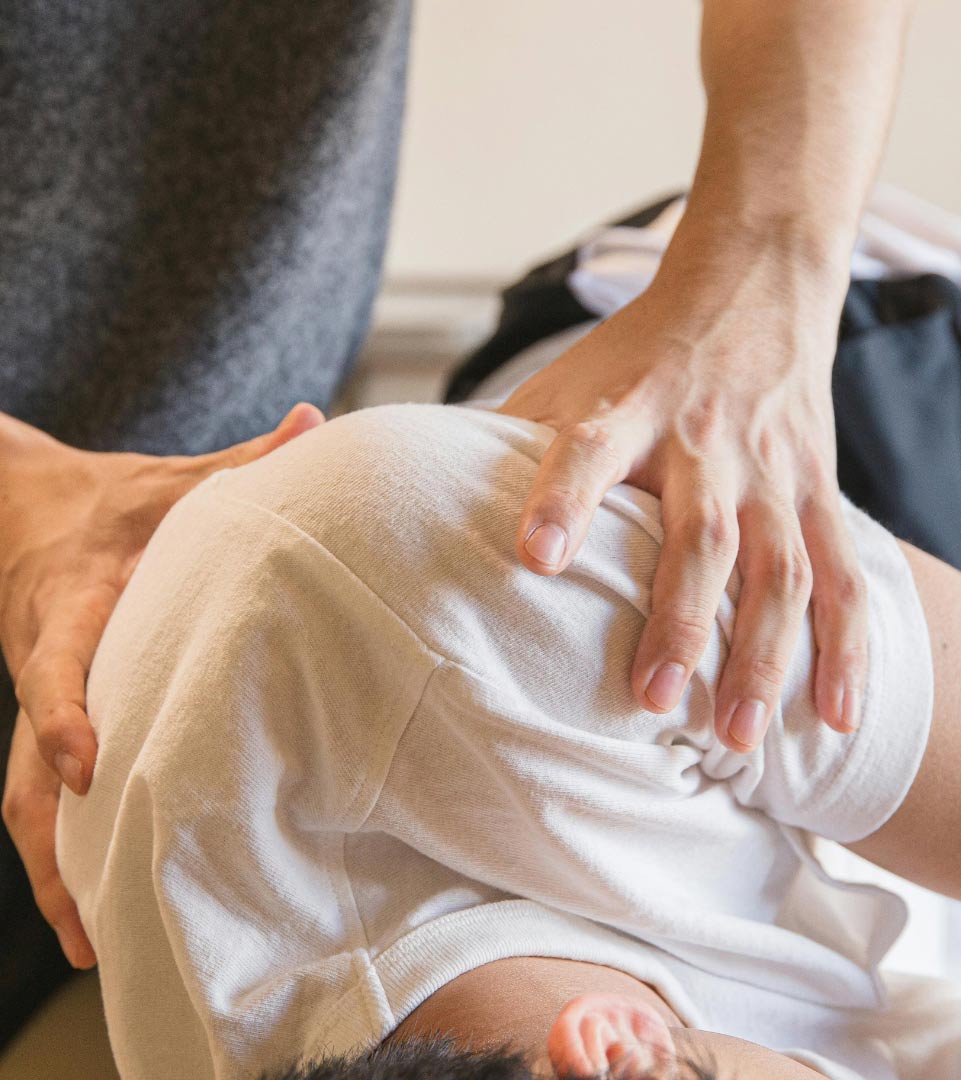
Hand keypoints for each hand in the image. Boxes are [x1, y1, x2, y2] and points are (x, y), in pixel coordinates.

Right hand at [1, 403, 323, 964]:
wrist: (29, 504)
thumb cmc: (117, 499)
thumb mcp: (174, 477)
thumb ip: (241, 462)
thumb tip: (315, 423)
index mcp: (74, 600)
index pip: (54, 660)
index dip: (60, 711)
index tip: (82, 766)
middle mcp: (46, 659)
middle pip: (22, 764)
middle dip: (49, 840)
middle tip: (86, 916)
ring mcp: (40, 697)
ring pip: (23, 795)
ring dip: (53, 867)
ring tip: (91, 942)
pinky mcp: (50, 716)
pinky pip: (42, 789)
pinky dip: (66, 845)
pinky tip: (99, 896)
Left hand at [498, 240, 866, 753]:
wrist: (750, 287)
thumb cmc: (637, 353)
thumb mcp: (567, 378)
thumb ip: (509, 443)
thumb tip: (421, 504)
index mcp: (626, 409)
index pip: (587, 450)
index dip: (562, 501)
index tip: (536, 557)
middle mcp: (704, 442)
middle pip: (700, 535)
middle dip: (680, 621)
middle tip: (650, 699)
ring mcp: (770, 470)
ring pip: (779, 569)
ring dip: (763, 656)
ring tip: (735, 738)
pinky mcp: (817, 489)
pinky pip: (842, 573)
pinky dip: (844, 645)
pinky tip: (836, 715)